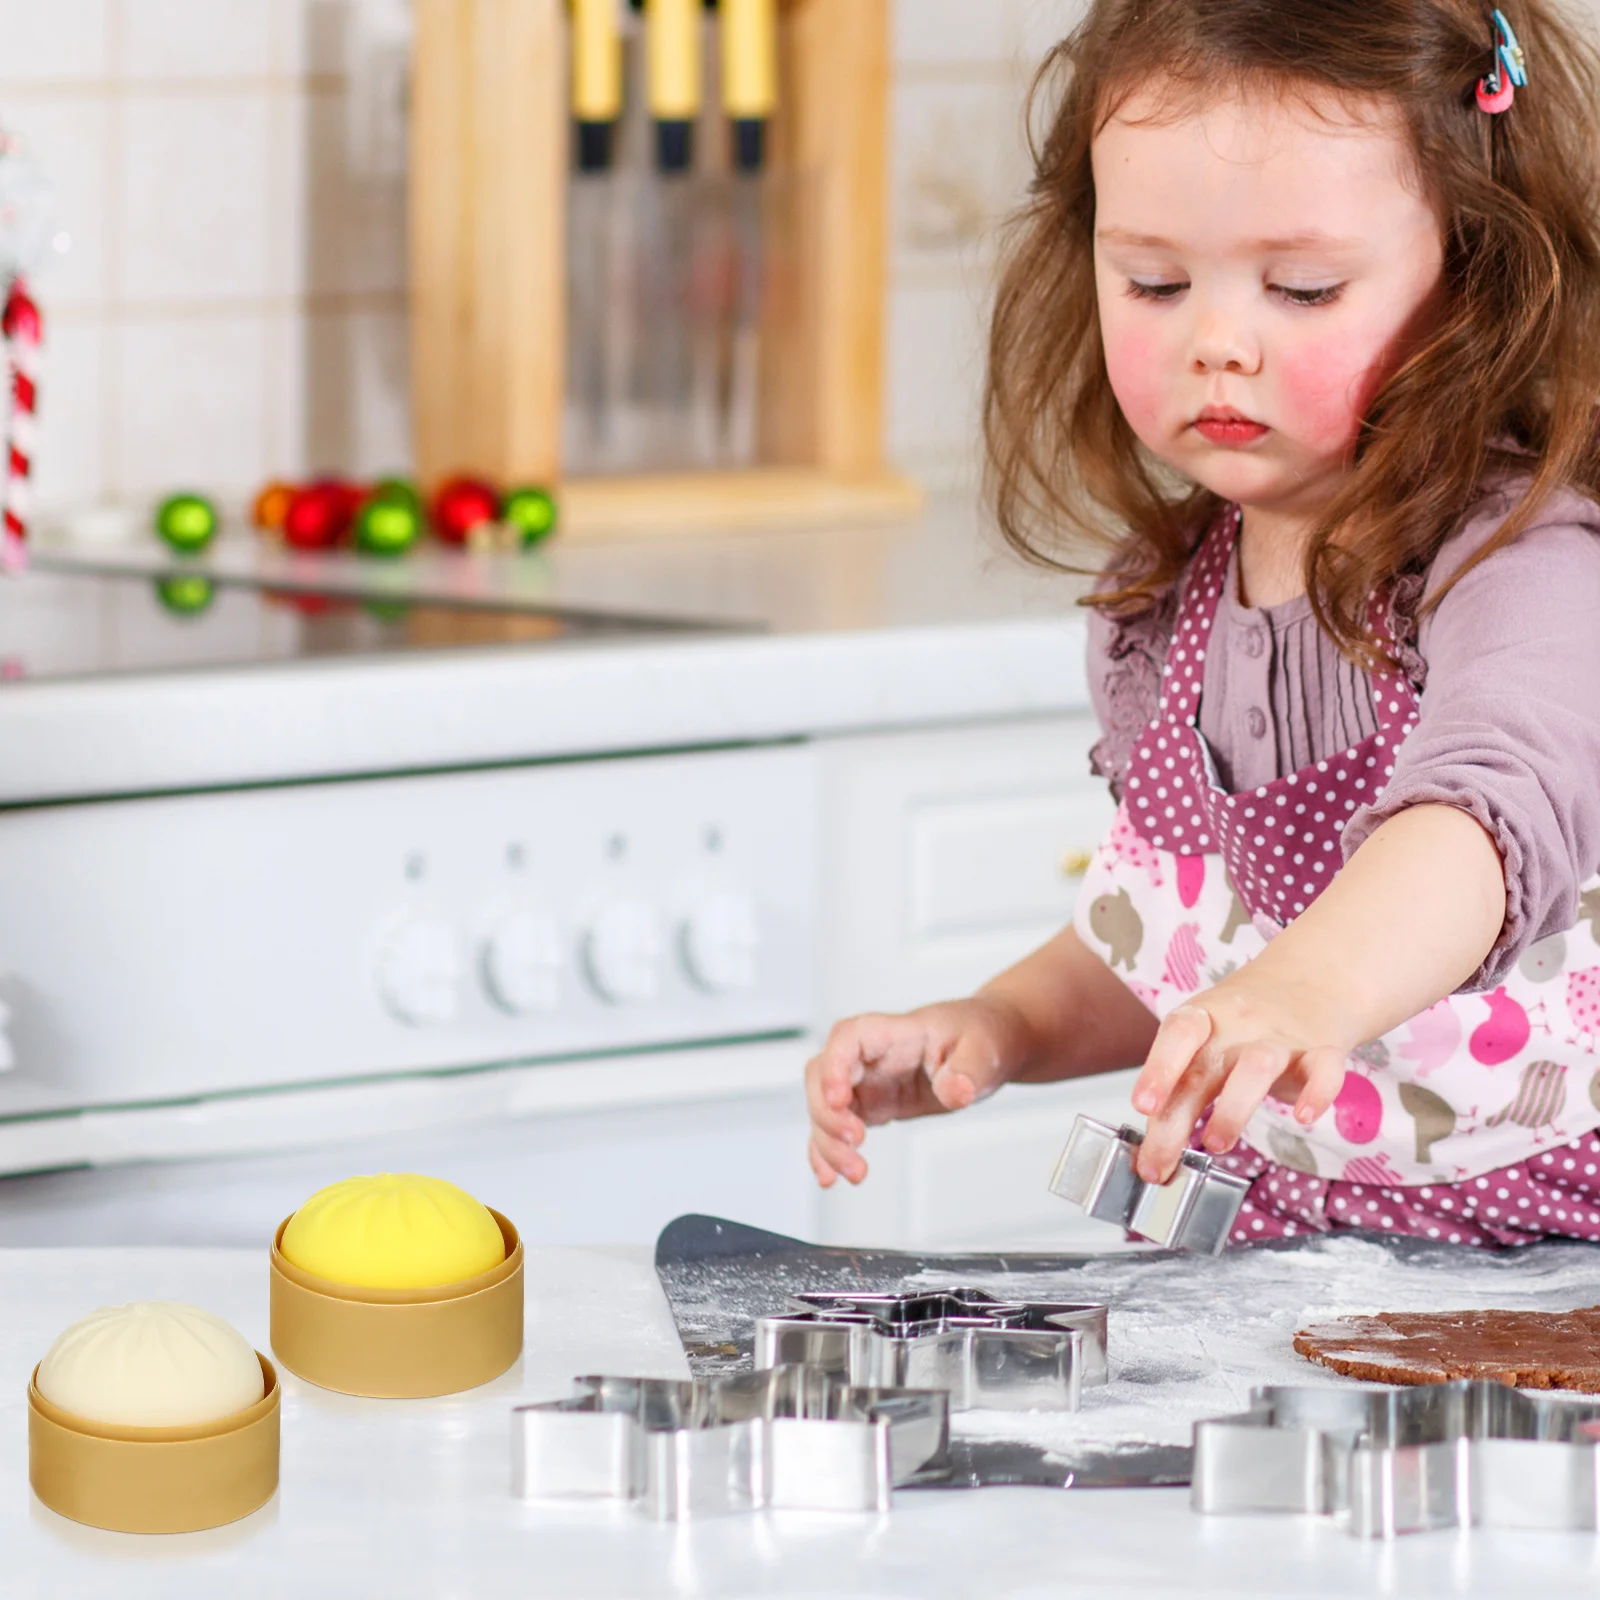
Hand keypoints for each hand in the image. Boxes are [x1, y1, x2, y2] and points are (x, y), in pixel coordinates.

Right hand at [805, 997, 1029, 1186]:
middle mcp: (869, 1056)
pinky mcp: (870, 1105)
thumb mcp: (983, 1049)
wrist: (986, 1046)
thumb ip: (969, 1070)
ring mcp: (866, 1082)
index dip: (834, 1067)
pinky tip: (830, 1176)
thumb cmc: (978, 1036)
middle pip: (822, 1075)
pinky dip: (827, 1152)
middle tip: (855, 1142)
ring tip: (856, 1172)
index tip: (838, 1099)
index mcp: (892, 1031)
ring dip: (829, 1142)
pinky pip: (835, 1127)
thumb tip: (955, 1091)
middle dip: (828, 1113)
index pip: (848, 1038)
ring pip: (823, 1107)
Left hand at [1129, 973, 1350, 1183]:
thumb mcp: (1203, 1045)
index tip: (1142, 1105)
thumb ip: (1180, 1088)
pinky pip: (1324, 1069)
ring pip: (1258, 1066)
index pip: (1177, 1034)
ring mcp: (1281, 1039)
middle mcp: (1239, 1027)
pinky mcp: (1321, 1053)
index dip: (1158, 1067)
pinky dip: (1317, 1093)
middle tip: (1159, 1163)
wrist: (1309, 983)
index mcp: (1204, 1020)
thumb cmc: (1241, 1027)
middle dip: (1177, 1122)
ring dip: (1233, 1109)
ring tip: (1216, 1144)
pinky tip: (1304, 1117)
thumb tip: (1151, 1147)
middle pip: (1205, 1068)